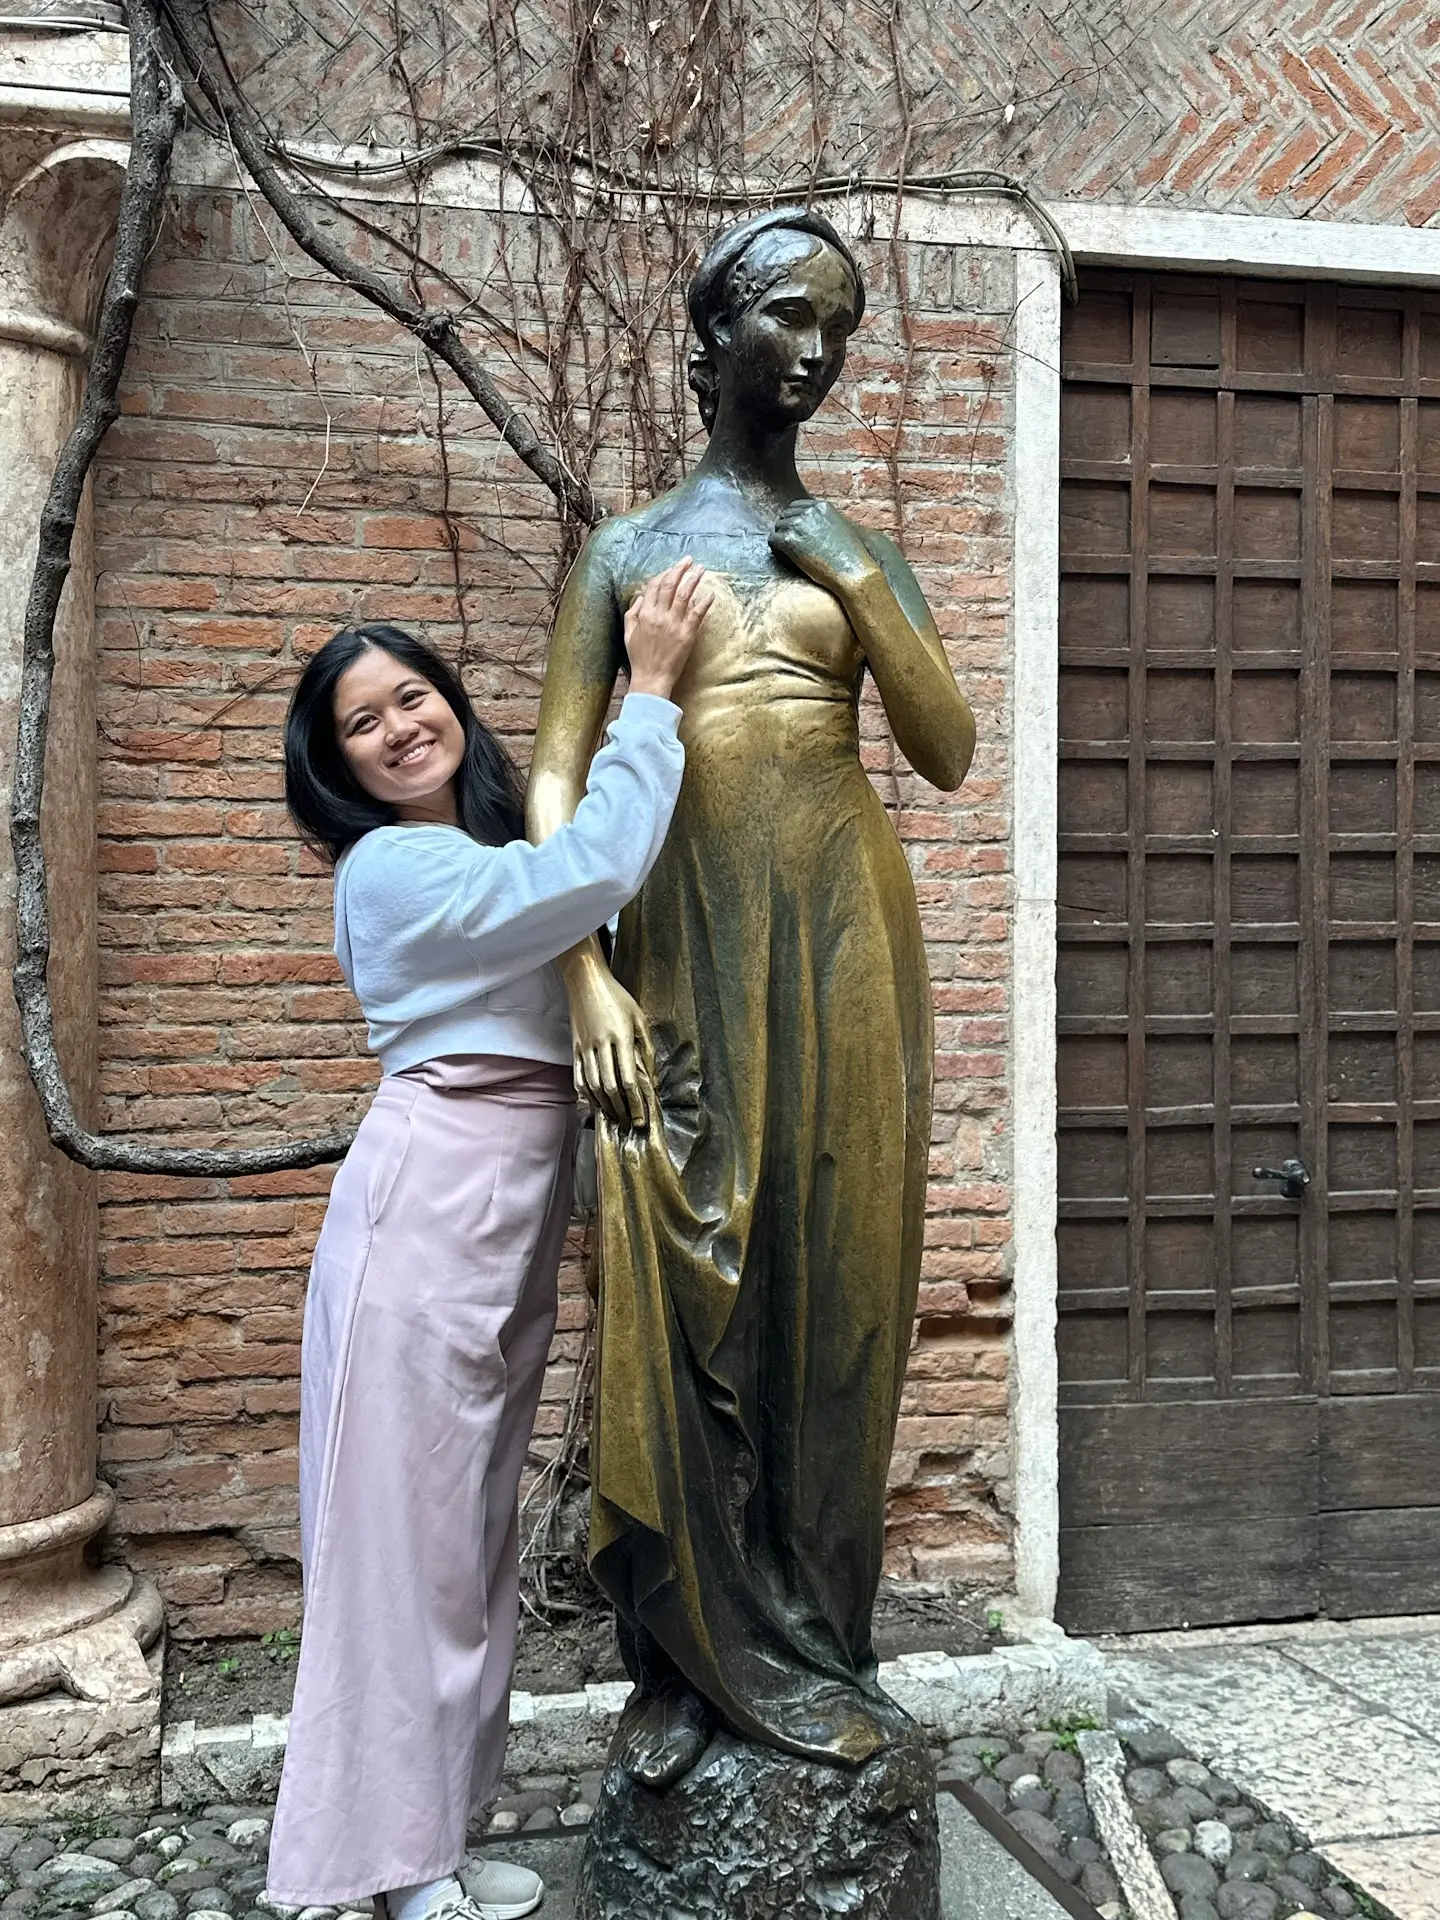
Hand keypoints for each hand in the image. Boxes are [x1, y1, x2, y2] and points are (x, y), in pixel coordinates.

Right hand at [568, 963, 652, 1129]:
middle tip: (629, 1123)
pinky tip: (595, 1104)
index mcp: (621, 1036)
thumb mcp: (639, 1017)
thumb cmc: (618, 997)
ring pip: (593, 1085)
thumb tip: (652, 1077)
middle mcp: (601, 1043)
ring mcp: (584, 1046)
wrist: (586, 981)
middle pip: (610, 1086)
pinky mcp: (574, 1047)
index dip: (636, 1102)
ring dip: (604, 1105)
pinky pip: (578, 1077)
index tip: (641, 1117)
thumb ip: (646, 1047)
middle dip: (621, 1109)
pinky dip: (586, 1094)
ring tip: (615, 1117)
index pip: (628, 1078)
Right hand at [625, 559, 712, 698]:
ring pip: (684, 595)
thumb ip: (633, 613)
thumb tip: (641, 596)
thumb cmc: (639, 657)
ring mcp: (674, 624)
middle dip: (680, 569)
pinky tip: (710, 594)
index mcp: (644, 614)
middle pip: (670, 585)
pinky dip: (704, 602)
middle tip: (689, 560)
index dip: (664, 574)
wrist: (652, 677)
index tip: (673, 567)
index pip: (655, 586)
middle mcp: (659, 615)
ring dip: (693, 579)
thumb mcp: (628, 633)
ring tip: (701, 569)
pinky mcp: (687, 634)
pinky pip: (697, 614)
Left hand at [769, 498, 878, 596]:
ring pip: (778, 528)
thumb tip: (810, 529)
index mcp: (821, 506)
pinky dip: (777, 550)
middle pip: (785, 516)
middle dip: (786, 530)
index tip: (795, 533)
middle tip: (791, 547)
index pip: (795, 506)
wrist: (853, 570)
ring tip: (790, 555)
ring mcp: (797, 525)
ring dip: (781, 540)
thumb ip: (824, 521)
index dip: (793, 520)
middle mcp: (808, 512)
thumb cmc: (850, 556)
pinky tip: (785, 559)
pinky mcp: (789, 540)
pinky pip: (773, 541)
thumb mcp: (840, 528)